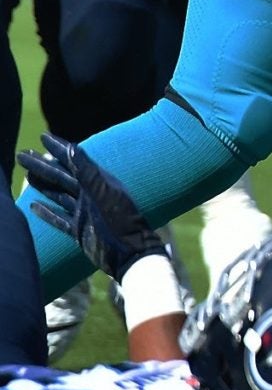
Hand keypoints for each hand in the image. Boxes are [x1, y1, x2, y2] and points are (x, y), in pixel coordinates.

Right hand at [18, 133, 168, 280]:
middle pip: (61, 176)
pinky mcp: (79, 230)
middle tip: (23, 154)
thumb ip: (89, 173)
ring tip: (26, 174)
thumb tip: (72, 148)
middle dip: (43, 165)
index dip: (59, 148)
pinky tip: (34, 206)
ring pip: (58, 195)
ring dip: (43, 184)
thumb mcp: (104, 194)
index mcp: (98, 184)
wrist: (131, 254)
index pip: (74, 162)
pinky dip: (47, 212)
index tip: (43, 135)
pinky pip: (59, 218)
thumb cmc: (122, 222)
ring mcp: (84, 213)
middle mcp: (90, 196)